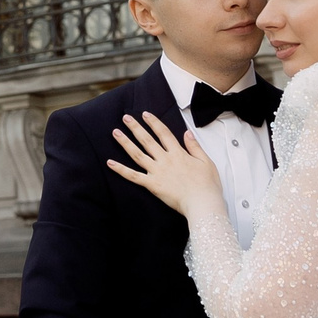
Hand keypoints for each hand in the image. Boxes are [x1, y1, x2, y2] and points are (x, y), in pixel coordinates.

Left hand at [105, 113, 222, 215]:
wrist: (202, 203)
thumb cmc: (207, 185)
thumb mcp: (206, 162)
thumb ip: (194, 146)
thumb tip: (187, 133)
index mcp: (178, 153)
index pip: (163, 133)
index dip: (154, 122)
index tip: (145, 114)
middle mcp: (165, 160)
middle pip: (147, 140)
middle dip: (135, 128)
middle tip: (125, 118)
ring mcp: (157, 172)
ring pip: (137, 154)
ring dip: (125, 143)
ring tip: (115, 133)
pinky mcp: (152, 185)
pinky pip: (133, 176)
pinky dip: (121, 169)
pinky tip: (110, 163)